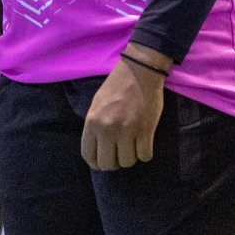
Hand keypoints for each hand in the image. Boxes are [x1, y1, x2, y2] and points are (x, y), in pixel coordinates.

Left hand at [81, 45, 170, 170]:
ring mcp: (127, 131)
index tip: (102, 161)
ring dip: (131, 157)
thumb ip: (95, 127)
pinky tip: (144, 143)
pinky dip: (145, 153)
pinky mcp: (146, 130)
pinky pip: (145, 156)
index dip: (96, 163)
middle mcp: (107, 129)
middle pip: (108, 164)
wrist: (139, 70)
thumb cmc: (117, 86)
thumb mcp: (96, 104)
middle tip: (120, 154)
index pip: (88, 155)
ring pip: (127, 162)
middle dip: (114, 163)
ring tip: (132, 145)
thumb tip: (97, 148)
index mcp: (93, 122)